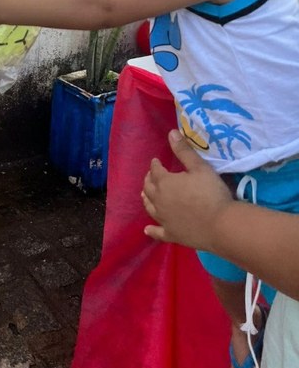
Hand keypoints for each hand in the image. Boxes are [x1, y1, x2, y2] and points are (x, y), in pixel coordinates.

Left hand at [142, 130, 233, 250]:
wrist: (221, 225)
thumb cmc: (211, 193)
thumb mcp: (199, 167)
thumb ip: (184, 151)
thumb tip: (170, 132)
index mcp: (164, 182)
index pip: (156, 170)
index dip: (155, 165)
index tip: (156, 161)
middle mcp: (159, 201)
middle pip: (149, 188)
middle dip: (148, 180)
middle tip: (151, 176)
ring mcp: (163, 219)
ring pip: (150, 207)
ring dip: (146, 199)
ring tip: (145, 194)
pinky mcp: (171, 235)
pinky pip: (158, 232)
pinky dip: (151, 230)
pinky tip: (147, 230)